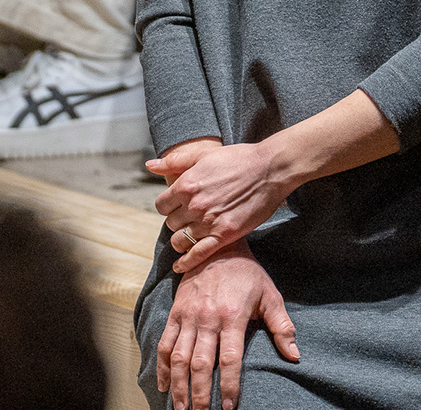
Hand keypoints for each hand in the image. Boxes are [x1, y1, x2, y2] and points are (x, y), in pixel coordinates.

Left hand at [156, 140, 293, 272]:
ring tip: (189, 236)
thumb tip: (150, 165)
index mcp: (186, 184)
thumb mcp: (204, 155)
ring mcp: (208, 221)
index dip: (169, 206)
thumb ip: (175, 161)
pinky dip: (186, 262)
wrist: (270, 169)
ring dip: (181, 239)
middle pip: (170, 223)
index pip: (161, 205)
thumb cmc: (239, 158)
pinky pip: (198, 254)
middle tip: (188, 218)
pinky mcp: (224, 234)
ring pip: (180, 240)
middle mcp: (194, 205)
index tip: (177, 206)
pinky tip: (180, 265)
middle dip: (177, 221)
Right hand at [156, 242, 297, 409]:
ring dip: (179, 387)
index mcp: (233, 316)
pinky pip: (165, 344)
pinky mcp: (175, 313)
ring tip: (181, 409)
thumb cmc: (248, 273)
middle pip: (201, 365)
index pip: (230, 359)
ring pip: (179, 358)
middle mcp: (208, 318)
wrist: (217, 246)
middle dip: (201, 394)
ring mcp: (188, 316)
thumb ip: (282, 326)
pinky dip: (162, 367)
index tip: (230, 406)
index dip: (230, 385)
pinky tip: (165, 386)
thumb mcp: (270, 295)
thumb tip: (294, 355)